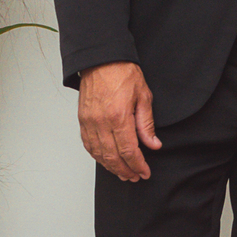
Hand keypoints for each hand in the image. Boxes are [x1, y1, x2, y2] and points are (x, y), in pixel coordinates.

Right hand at [78, 62, 160, 181]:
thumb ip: (146, 123)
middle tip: (135, 176)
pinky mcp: (82, 120)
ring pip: (99, 154)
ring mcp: (89, 122)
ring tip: (122, 173)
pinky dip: (97, 156)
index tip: (144, 172)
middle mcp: (101, 122)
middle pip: (113, 157)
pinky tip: (106, 160)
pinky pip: (88, 144)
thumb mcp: (143, 96)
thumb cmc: (122, 73)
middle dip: (125, 170)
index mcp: (119, 117)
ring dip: (111, 167)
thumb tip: (153, 144)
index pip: (129, 151)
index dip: (137, 165)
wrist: (101, 59)